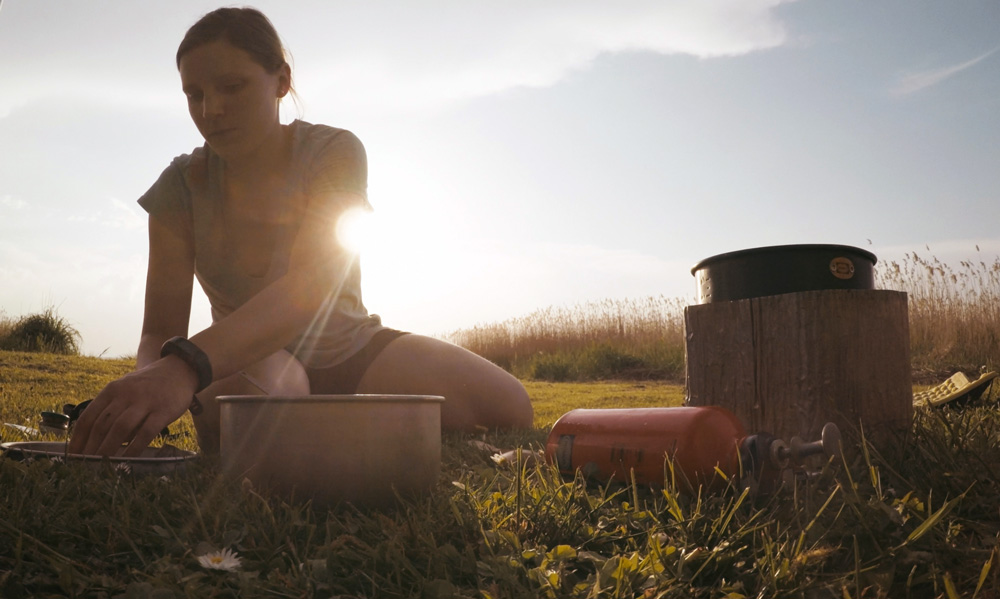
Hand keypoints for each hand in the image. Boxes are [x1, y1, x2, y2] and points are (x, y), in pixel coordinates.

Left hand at [66, 356, 198, 456]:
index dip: (77, 440)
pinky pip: (145, 432)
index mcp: (111, 390)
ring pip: (120, 429)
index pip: (88, 418)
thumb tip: (94, 440)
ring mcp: (145, 402)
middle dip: (91, 449)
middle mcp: (125, 395)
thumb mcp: (124, 390)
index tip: (72, 457)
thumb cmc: (147, 386)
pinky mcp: (163, 411)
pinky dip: (134, 448)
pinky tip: (128, 460)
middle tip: (85, 467)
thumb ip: (110, 410)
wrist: (178, 370)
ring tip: (102, 467)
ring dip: (109, 450)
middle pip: (102, 425)